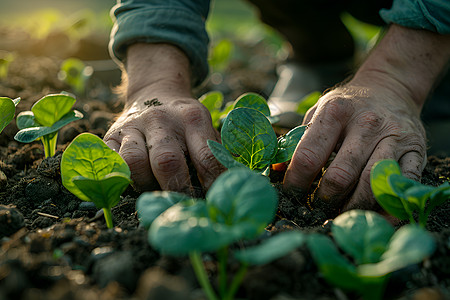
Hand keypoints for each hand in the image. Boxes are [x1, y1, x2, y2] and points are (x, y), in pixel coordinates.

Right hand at [104, 93, 223, 193]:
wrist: (155, 92)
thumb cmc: (186, 121)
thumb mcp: (205, 127)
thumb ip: (217, 153)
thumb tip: (231, 184)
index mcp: (193, 118)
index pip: (206, 156)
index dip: (212, 184)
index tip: (215, 201)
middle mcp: (161, 119)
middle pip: (167, 161)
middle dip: (177, 190)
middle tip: (184, 205)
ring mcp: (133, 126)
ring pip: (135, 163)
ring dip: (146, 185)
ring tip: (155, 189)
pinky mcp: (110, 136)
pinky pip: (113, 163)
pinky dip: (123, 179)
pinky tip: (136, 183)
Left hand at [283, 25, 449, 217]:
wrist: (390, 88)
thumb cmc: (347, 107)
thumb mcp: (318, 113)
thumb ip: (298, 141)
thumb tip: (275, 171)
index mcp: (335, 112)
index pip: (308, 156)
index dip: (296, 182)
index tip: (291, 194)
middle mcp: (366, 124)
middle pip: (340, 175)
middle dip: (324, 200)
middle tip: (316, 208)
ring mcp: (393, 137)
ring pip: (371, 183)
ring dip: (353, 207)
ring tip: (340, 214)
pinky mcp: (415, 150)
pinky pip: (402, 185)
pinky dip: (389, 208)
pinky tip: (375, 217)